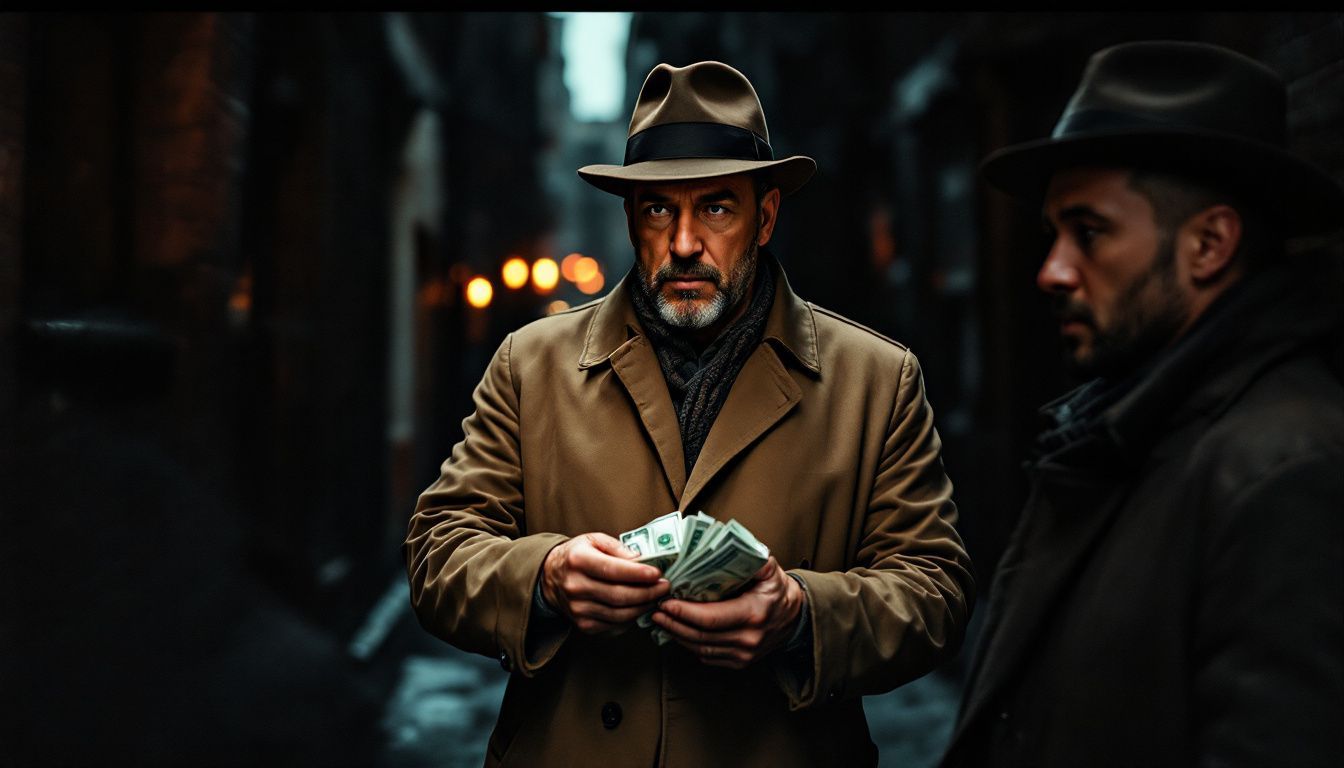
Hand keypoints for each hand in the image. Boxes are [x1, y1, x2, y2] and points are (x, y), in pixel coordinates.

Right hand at [541, 533, 669, 633]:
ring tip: (655, 597)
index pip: (612, 570)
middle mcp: (575, 586)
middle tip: (664, 587)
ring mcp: (578, 609)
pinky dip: (631, 618)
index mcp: (578, 560)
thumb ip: (618, 547)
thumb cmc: (577, 555)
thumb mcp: (594, 540)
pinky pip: (614, 625)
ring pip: (619, 614)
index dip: (638, 574)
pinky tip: (639, 607)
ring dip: (643, 607)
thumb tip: (641, 560)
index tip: (657, 574)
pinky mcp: (583, 624)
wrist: (550, 578)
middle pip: (619, 595)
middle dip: (647, 593)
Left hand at [650, 557, 805, 668]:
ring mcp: (744, 654)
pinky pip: (708, 656)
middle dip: (674, 623)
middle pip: (701, 636)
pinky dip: (689, 644)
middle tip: (655, 610)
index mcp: (754, 613)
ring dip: (677, 635)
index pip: (711, 618)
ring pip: (701, 648)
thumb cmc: (777, 589)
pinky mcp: (740, 662)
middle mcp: (749, 638)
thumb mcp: (769, 568)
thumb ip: (749, 556)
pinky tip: (677, 631)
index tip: (666, 601)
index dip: (684, 612)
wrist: (795, 617)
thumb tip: (726, 543)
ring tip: (661, 620)